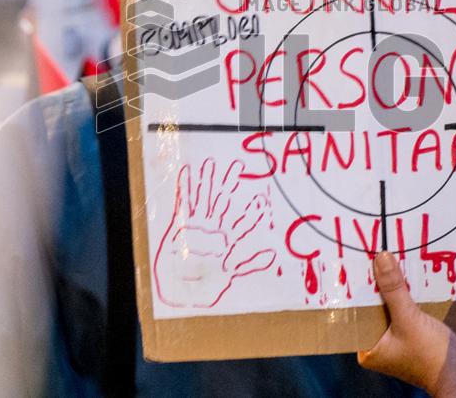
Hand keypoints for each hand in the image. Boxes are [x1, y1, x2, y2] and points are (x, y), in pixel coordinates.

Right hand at [153, 158, 275, 307]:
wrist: (183, 291)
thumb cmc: (207, 284)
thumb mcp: (232, 272)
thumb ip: (251, 263)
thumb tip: (274, 255)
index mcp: (227, 239)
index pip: (243, 221)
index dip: (253, 211)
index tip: (262, 199)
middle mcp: (213, 228)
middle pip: (223, 201)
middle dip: (229, 184)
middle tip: (238, 165)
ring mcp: (197, 225)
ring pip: (203, 198)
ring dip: (206, 181)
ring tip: (210, 163)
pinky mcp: (181, 226)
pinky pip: (183, 204)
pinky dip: (184, 189)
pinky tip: (186, 173)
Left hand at [358, 252, 455, 396]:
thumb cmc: (431, 356)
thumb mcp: (408, 319)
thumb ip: (393, 289)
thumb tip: (381, 259)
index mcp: (369, 348)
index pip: (357, 312)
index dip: (358, 288)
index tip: (358, 262)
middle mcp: (381, 344)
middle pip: (375, 306)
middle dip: (378, 284)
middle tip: (376, 255)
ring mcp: (399, 339)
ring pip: (393, 306)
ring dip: (396, 287)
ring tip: (392, 258)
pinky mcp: (416, 333)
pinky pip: (408, 309)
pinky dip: (411, 295)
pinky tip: (413, 274)